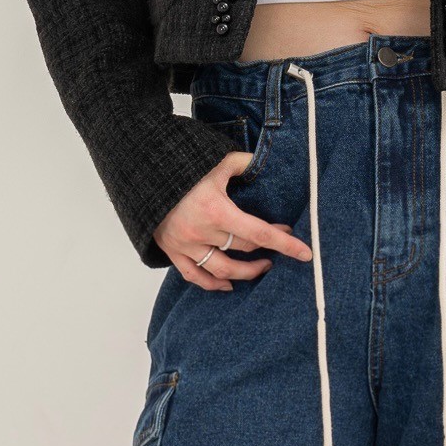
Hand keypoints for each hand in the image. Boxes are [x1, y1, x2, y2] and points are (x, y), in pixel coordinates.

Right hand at [155, 152, 312, 289]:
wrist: (140, 173)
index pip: (259, 233)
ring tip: (262, 268)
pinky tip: (228, 285)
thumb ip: (242, 163)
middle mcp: (202, 232)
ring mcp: (186, 245)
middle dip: (267, 249)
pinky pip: (195, 276)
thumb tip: (264, 162)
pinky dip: (212, 284)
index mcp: (216, 210)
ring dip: (245, 273)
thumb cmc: (179, 166)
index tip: (305, 253)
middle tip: (280, 244)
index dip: (284, 244)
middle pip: (243, 250)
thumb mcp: (214, 159)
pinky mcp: (173, 251)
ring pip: (222, 270)